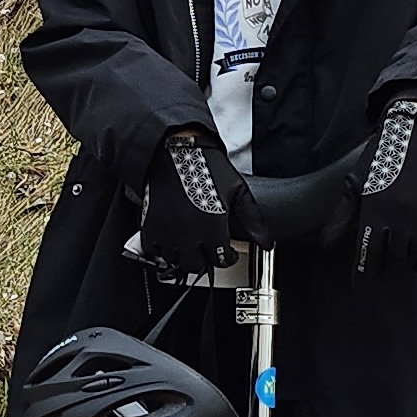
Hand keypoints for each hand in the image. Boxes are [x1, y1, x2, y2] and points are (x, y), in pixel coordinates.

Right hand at [139, 128, 261, 277]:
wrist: (174, 150)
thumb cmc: (205, 166)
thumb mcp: (237, 191)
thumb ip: (253, 219)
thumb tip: (266, 241)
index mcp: (213, 227)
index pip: (220, 260)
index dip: (227, 258)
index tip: (226, 253)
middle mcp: (189, 234)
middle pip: (196, 266)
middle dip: (205, 260)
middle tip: (208, 250)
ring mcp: (167, 231)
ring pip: (175, 261)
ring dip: (183, 256)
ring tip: (189, 246)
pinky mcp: (150, 226)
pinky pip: (153, 250)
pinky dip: (161, 250)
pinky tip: (170, 240)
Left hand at [352, 94, 416, 278]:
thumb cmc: (380, 159)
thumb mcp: (355, 185)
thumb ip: (341, 217)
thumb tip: (326, 246)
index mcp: (375, 211)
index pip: (367, 256)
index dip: (362, 274)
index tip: (359, 284)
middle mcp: (402, 218)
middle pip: (391, 261)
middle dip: (382, 270)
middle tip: (378, 272)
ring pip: (414, 258)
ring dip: (404, 264)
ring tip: (397, 263)